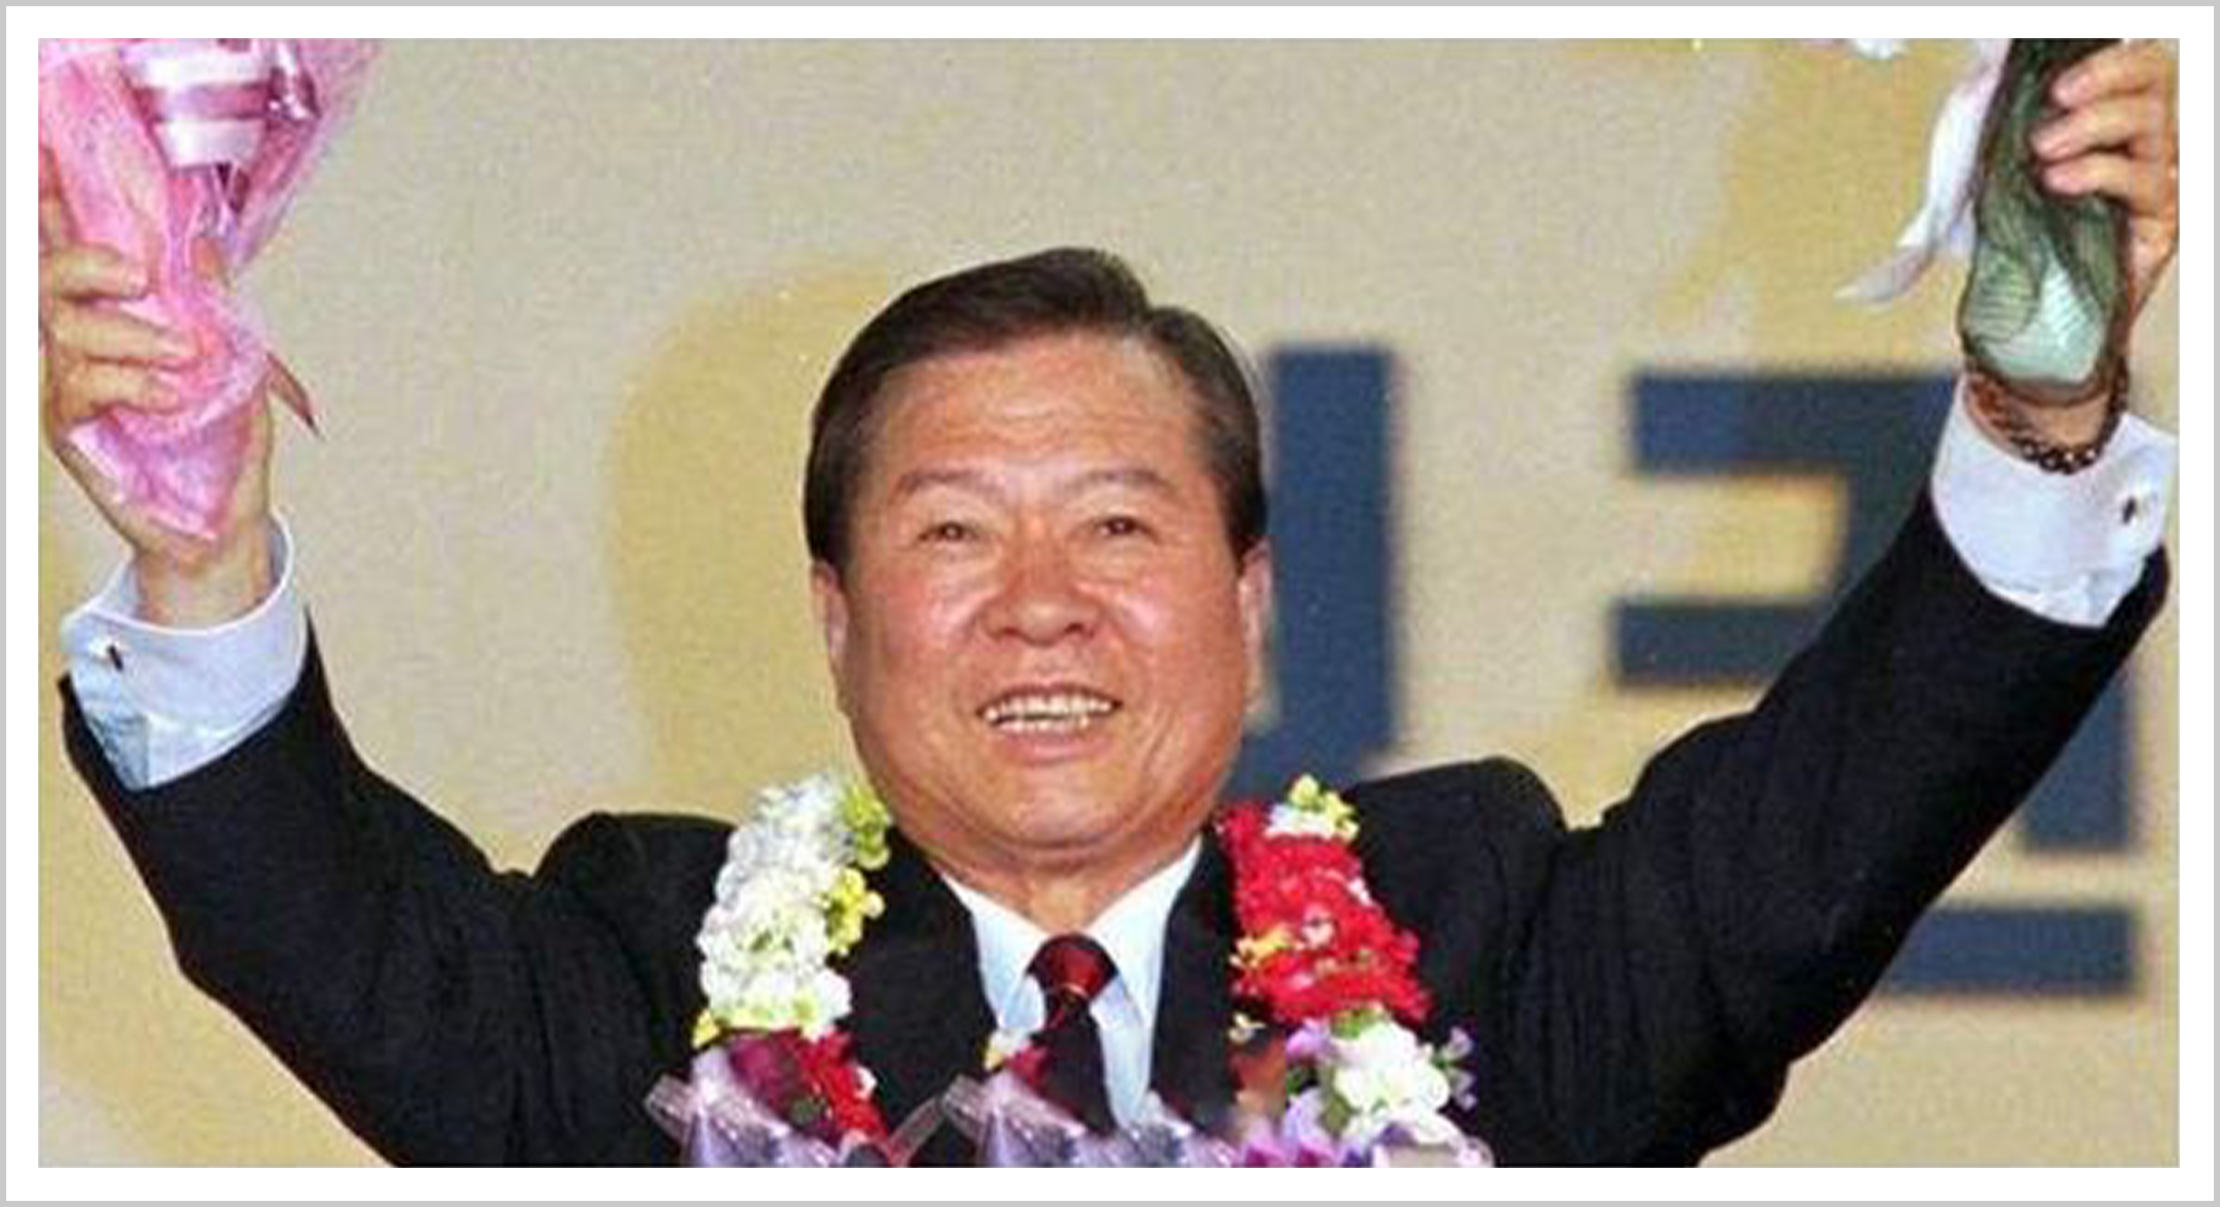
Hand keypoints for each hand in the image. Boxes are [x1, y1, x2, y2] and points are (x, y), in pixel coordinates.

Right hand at [39, 146, 285, 626]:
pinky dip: (128, 382)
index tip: (46, 156)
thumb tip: (203, 242)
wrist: (222, 518)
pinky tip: (168, 394)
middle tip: (138, 275)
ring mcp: (68, 385)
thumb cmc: (221, 438)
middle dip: (84, 260)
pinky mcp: (70, 429)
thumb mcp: (234, 359)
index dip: (50, 204)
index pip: (68, 248)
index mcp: (112, 315)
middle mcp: (77, 343)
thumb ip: (214, 302)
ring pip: (66, 330)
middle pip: (46, 278)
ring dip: (131, 335)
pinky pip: (80, 386)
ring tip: (184, 357)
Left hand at [2033, 40, 2179, 330]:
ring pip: (2153, 124)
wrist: (2042, 317)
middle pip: (2154, 84)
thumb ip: (2017, 132)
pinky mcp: (2163, 219)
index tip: (2058, 82)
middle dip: (2104, 82)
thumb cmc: (2031, 240)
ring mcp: (2161, 180)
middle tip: (2056, 99)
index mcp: (2119, 123)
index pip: (2138, 68)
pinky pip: (2145, 180)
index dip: (2110, 63)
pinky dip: (2099, 171)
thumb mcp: (2015, 176)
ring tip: (2044, 149)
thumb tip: (1991, 89)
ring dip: (2092, 125)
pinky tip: (2060, 180)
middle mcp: (2149, 144)